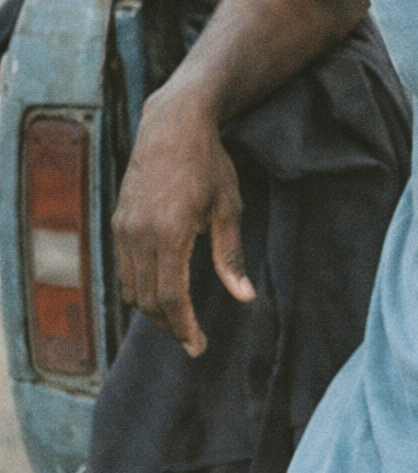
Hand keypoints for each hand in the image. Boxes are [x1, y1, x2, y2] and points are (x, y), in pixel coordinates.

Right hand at [112, 90, 255, 356]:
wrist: (172, 125)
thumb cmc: (209, 164)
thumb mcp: (228, 208)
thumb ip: (231, 256)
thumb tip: (244, 297)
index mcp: (169, 233)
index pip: (172, 298)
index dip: (185, 328)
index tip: (199, 347)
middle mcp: (139, 235)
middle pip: (148, 300)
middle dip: (170, 326)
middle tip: (193, 341)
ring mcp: (123, 229)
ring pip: (132, 288)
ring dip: (154, 310)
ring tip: (179, 321)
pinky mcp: (118, 222)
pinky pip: (125, 268)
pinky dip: (141, 287)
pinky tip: (161, 291)